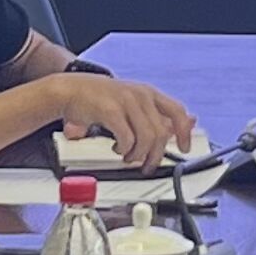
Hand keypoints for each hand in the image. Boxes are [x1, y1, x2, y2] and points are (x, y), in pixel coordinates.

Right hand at [53, 73, 198, 169]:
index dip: (184, 132)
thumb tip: (184, 124)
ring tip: (129, 157)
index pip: (177, 111)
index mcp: (149, 93)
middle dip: (155, 154)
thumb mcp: (132, 103)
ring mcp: (126, 101)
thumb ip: (155, 115)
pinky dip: (124, 149)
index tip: (185, 148)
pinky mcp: (110, 111)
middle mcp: (141, 95)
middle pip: (161, 132)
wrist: (70, 90)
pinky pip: (127, 138)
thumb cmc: (100, 99)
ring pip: (147, 137)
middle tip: (147, 164)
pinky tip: (118, 149)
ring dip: (138, 154)